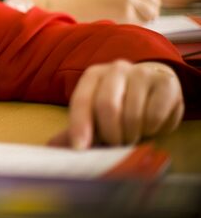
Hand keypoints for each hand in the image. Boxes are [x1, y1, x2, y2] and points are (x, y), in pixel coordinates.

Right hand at [32, 0, 161, 23]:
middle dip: (147, 12)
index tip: (139, 5)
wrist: (68, 8)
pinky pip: (141, 23)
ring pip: (152, 13)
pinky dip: (131, 26)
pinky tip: (115, 22)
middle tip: (128, 17)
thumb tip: (155, 8)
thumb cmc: (89, 2)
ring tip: (121, 19)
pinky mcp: (126, 11)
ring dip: (141, 20)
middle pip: (156, 2)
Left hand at [49, 60, 183, 148]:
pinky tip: (152, 124)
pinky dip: (153, 129)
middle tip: (117, 144)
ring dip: (133, 134)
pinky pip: (155, 115)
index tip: (80, 148)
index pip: (81, 101)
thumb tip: (52, 146)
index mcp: (93, 75)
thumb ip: (78, 128)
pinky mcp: (165, 82)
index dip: (79, 126)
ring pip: (133, 115)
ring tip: (134, 133)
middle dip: (111, 134)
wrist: (157, 87)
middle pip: (107, 107)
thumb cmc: (123, 103)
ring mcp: (142, 72)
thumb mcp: (98, 113)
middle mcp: (115, 68)